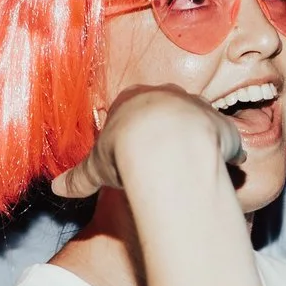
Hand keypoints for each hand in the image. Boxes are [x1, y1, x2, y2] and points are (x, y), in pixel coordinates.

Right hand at [49, 85, 245, 199]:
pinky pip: (228, 142)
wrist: (167, 148)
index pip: (135, 109)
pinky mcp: (223, 126)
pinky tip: (221, 171)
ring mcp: (199, 108)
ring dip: (200, 141)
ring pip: (201, 123)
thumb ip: (79, 178)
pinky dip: (226, 155)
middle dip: (170, 131)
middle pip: (170, 111)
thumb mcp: (95, 167)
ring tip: (195, 167)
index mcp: (134, 99)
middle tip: (167, 159)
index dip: (136, 130)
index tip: (136, 149)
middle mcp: (169, 96)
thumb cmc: (125, 151)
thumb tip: (57, 189)